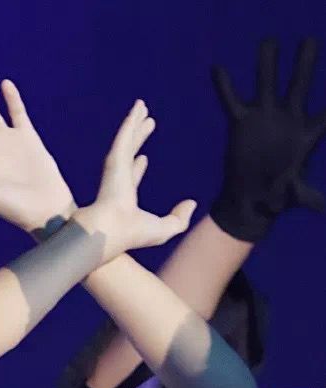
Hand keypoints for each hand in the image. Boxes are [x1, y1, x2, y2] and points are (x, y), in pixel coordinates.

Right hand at [77, 100, 196, 259]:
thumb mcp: (163, 229)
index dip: (137, 167)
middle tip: (147, 122)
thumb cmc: (132, 234)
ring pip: (127, 139)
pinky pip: (125, 134)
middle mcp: (119, 180)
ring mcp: (116, 168)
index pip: (132, 177)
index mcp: (126, 197)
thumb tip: (192, 203)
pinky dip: (131, 121)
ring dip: (134, 123)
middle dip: (138, 137)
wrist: (111, 230)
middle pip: (130, 152)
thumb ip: (179, 219)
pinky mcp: (115, 159)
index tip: (144, 158)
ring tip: (141, 106)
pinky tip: (138, 107)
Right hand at [211, 38, 325, 241]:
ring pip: (267, 84)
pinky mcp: (241, 122)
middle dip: (305, 64)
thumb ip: (314, 199)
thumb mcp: (299, 196)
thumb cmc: (278, 198)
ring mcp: (264, 117)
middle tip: (310, 43)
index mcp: (307, 134)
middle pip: (300, 85)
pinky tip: (217, 69)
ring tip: (269, 43)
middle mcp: (287, 119)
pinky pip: (231, 100)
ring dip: (267, 64)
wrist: (251, 201)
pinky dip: (224, 85)